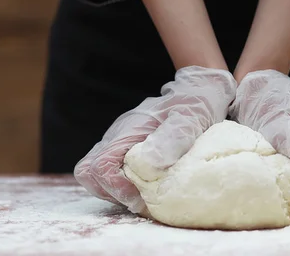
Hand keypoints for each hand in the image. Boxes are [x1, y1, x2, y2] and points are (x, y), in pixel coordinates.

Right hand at [74, 66, 236, 212]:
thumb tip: (149, 165)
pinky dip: (124, 186)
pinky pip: (112, 172)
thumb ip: (172, 139)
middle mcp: (117, 136)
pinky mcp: (127, 149)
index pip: (99, 166)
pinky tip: (149, 186)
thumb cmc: (196, 103)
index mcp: (128, 130)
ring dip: (117, 191)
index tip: (141, 197)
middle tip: (142, 199)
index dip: (115, 187)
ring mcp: (120, 142)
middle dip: (112, 192)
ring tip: (146, 195)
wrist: (199, 90)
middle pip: (90, 174)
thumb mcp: (190, 119)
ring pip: (97, 176)